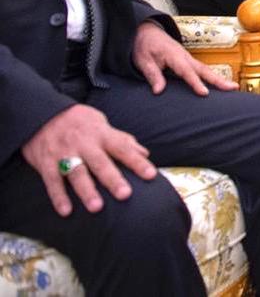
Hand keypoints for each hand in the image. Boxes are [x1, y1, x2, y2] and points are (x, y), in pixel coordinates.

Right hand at [21, 105, 155, 216]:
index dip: (137, 162)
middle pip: (101, 163)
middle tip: (125, 195)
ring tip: (97, 207)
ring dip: (87, 191)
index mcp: (102, 134)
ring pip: (77, 173)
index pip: (123, 148)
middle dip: (113, 179)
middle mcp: (85, 144)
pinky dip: (58, 197)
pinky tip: (66, 211)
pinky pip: (52, 181)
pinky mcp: (46, 163)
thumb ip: (123, 140)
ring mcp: (64, 153)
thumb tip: (145, 153)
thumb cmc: (79, 121)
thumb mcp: (102, 124)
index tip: (151, 175)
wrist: (42, 114)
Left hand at [132, 21, 238, 95]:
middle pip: (204, 70)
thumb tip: (159, 91)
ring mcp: (188, 58)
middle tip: (233, 88)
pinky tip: (220, 84)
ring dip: (219, 79)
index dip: (196, 83)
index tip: (205, 93)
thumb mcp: (143, 60)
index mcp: (174, 55)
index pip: (186, 71)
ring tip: (233, 88)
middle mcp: (184, 56)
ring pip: (205, 70)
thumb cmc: (144, 45)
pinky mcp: (188, 61)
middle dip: (218, 80)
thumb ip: (152, 75)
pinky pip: (202, 70)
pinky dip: (212, 77)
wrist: (147, 31)